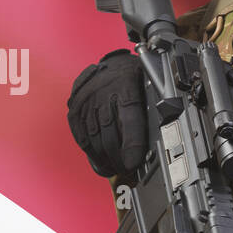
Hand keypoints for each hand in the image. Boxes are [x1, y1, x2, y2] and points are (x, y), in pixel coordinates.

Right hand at [65, 49, 147, 182]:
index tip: (133, 163)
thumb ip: (149, 111)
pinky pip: (80, 135)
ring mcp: (86, 100)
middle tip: (127, 170)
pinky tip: (99, 160)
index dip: (131, 145)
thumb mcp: (149, 86)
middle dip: (118, 158)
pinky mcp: (75, 107)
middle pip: (109, 133)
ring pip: (93, 138)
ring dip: (104, 158)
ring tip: (114, 168)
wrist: (111, 62)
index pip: (129, 119)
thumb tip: (157, 141)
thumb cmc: (134, 76)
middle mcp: (103, 91)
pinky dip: (90, 151)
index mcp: (126, 83)